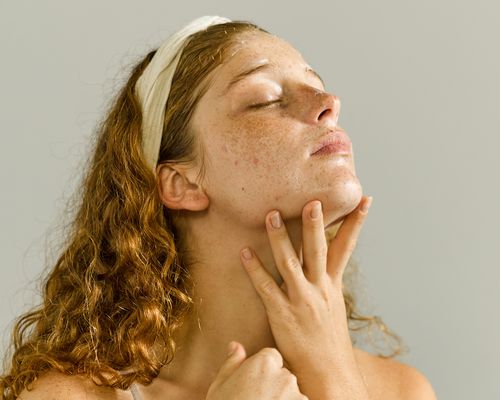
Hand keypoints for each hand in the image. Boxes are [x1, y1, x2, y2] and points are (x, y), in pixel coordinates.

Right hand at [206, 342, 307, 399]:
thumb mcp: (220, 386)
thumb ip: (232, 363)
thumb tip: (235, 345)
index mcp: (264, 362)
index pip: (272, 357)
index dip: (261, 372)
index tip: (252, 386)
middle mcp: (284, 375)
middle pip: (283, 375)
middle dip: (274, 386)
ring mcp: (296, 396)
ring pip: (292, 394)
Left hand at [239, 196, 372, 399]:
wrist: (329, 374)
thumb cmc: (328, 341)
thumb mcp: (333, 307)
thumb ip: (324, 284)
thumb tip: (320, 266)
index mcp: (333, 285)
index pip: (346, 247)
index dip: (356, 222)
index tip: (364, 199)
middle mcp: (320, 288)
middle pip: (318, 249)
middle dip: (315, 224)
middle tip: (312, 200)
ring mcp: (301, 300)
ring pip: (290, 262)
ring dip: (280, 237)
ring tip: (271, 214)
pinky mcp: (283, 314)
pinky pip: (265, 287)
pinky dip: (254, 269)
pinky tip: (244, 252)